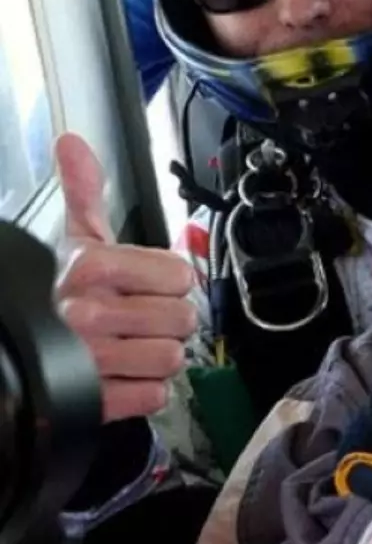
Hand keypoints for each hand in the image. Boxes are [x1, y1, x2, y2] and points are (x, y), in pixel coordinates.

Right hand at [54, 133, 195, 422]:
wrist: (13, 349)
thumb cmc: (52, 290)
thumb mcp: (70, 239)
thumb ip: (83, 193)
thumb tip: (72, 142)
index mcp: (90, 267)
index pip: (181, 275)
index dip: (170, 281)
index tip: (149, 283)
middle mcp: (88, 312)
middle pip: (182, 319)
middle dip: (167, 320)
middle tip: (140, 317)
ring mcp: (88, 360)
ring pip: (171, 358)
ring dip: (157, 355)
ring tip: (131, 345)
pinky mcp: (92, 401)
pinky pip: (153, 395)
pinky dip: (144, 389)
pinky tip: (122, 374)